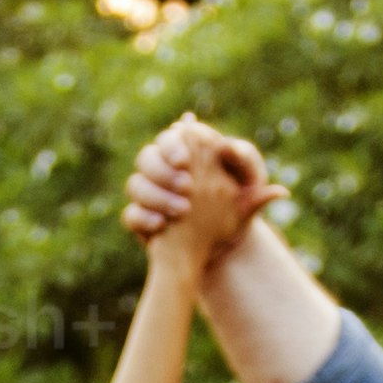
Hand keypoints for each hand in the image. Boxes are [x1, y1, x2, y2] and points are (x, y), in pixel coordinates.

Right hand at [121, 117, 277, 256]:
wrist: (232, 244)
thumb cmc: (242, 204)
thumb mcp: (251, 182)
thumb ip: (245, 160)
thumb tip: (227, 146)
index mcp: (187, 152)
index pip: (170, 137)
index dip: (173, 146)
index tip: (186, 161)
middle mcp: (163, 170)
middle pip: (146, 157)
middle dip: (162, 170)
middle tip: (187, 186)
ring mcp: (150, 195)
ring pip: (135, 184)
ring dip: (156, 195)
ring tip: (183, 209)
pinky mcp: (143, 220)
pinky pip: (131, 215)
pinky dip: (144, 218)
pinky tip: (161, 224)